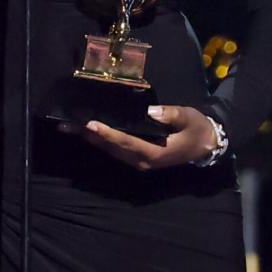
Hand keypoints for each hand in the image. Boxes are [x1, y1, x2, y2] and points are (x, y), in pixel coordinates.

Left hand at [59, 105, 218, 170]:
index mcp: (155, 153)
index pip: (127, 142)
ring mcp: (139, 161)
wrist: (206, 144)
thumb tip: (150, 110)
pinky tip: (86, 131)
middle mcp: (142, 161)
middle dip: (88, 136)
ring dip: (89, 138)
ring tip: (68, 127)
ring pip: (110, 150)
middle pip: (111, 148)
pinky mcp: (137, 157)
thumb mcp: (188, 118)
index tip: (91, 124)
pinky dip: (99, 139)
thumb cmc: (197, 129)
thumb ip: (171, 114)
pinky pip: (114, 149)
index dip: (108, 133)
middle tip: (66, 124)